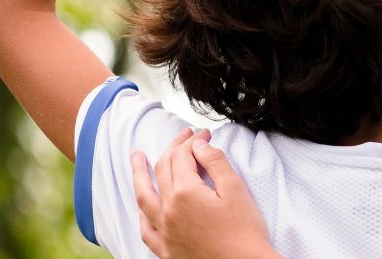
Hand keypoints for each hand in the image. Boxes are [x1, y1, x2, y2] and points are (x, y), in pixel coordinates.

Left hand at [132, 128, 278, 258]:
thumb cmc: (245, 232)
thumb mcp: (236, 189)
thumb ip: (215, 162)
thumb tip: (199, 144)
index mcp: (185, 193)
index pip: (182, 156)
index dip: (193, 141)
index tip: (205, 134)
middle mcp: (168, 210)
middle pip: (163, 169)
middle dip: (174, 148)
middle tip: (184, 136)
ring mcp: (164, 231)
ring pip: (144, 196)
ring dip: (138, 174)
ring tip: (136, 157)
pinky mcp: (166, 250)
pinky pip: (146, 228)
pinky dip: (142, 212)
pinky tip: (142, 205)